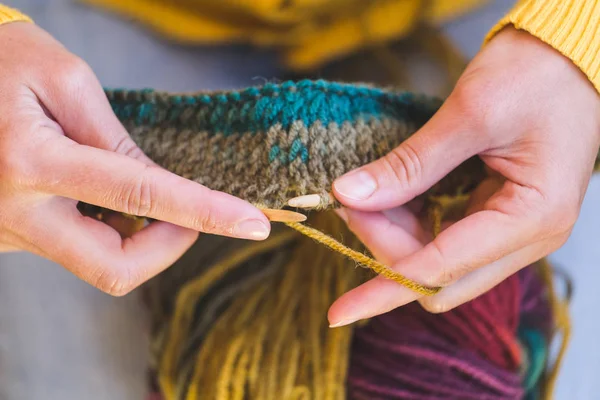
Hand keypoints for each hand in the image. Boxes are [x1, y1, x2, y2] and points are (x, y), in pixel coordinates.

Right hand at [0, 23, 269, 295]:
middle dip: (167, 247)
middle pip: (115, 268)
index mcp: (32, 161)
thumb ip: (116, 137)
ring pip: (96, 260)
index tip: (254, 224)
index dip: (206, 214)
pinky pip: (74, 246)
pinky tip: (98, 193)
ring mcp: (7, 233)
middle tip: (187, 214)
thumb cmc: (0, 61)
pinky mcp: (7, 238)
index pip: (141, 196)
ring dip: (137, 233)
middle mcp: (15, 212)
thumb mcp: (63, 79)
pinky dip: (106, 227)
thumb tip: (158, 185)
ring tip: (129, 186)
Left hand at [328, 27, 599, 326]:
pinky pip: (447, 241)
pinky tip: (389, 199)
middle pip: (437, 280)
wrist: (572, 57)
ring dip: (395, 239)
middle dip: (385, 253)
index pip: (438, 271)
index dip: (381, 277)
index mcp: (529, 219)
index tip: (337, 282)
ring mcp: (513, 231)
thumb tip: (349, 193)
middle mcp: (526, 239)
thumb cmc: (537, 75)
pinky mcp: (499, 217)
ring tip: (364, 197)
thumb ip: (410, 164)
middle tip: (350, 205)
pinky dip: (412, 226)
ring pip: (439, 265)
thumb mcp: (470, 115)